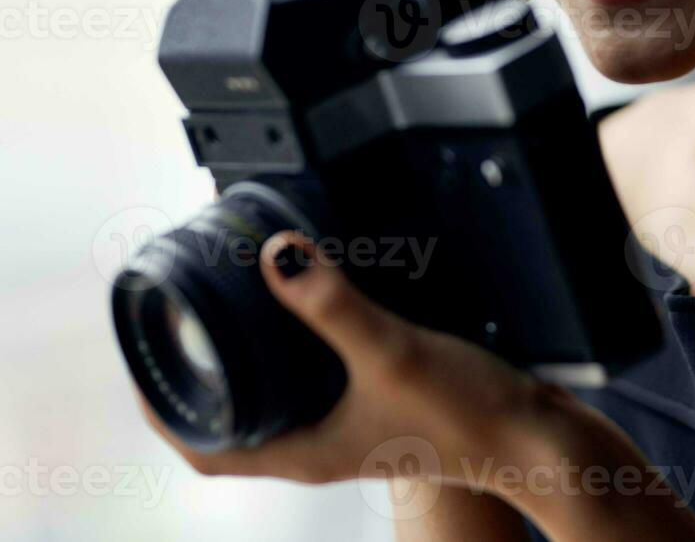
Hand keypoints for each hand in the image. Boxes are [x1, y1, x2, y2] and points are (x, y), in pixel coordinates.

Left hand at [134, 230, 558, 487]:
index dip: (158, 411)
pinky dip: (307, 348)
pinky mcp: (390, 407)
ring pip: (280, 401)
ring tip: (244, 301)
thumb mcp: (390, 353)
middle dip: (201, 374)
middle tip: (188, 314)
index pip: (201, 452)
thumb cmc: (467, 418)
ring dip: (254, 359)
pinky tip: (329, 304)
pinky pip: (325, 381)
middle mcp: (323, 446)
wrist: (541, 441)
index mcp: (305, 452)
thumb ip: (333, 304)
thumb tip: (275, 254)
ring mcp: (357, 430)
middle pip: (233, 423)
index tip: (140, 357)